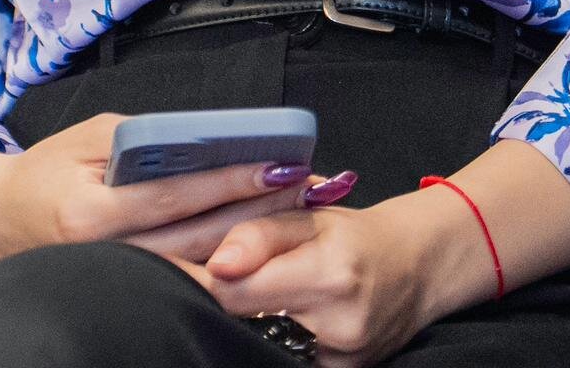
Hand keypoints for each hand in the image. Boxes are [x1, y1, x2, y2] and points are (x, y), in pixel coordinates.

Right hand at [0, 114, 330, 266]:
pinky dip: (226, 262)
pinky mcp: (132, 289)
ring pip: (201, 264)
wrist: (0, 221)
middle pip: (198, 235)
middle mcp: (107, 254)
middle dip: (255, 209)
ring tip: (289, 210)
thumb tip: (206, 139)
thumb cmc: (45, 172)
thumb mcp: (86, 137)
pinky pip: (187, 279)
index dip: (228, 179)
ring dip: (251, 237)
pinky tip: (257, 246)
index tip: (274, 163)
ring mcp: (121, 279)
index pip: (174, 194)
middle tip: (300, 185)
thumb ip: (143, 138)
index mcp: (90, 211)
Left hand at [195, 190, 483, 364]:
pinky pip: (287, 359)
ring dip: (238, 323)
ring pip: (261, 345)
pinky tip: (262, 320)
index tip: (154, 267)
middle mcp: (339, 325)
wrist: (415, 269)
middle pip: (245, 324)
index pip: (236, 290)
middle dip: (213, 303)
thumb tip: (217, 263)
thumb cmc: (354, 237)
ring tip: (225, 297)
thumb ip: (258, 234)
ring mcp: (342, 359)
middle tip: (180, 281)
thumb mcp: (308, 216)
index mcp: (328, 274)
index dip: (192, 279)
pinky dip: (267, 339)